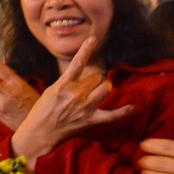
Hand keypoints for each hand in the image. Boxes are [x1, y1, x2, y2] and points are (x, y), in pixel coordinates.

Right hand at [8, 36, 132, 164]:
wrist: (40, 133)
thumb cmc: (42, 111)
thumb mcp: (51, 91)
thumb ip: (66, 83)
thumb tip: (80, 75)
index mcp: (63, 85)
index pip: (77, 63)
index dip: (86, 50)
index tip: (93, 39)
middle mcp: (76, 95)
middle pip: (96, 77)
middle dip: (95, 78)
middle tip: (90, 84)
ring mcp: (85, 108)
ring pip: (106, 89)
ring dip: (104, 87)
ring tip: (100, 90)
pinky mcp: (91, 120)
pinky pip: (112, 115)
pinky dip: (124, 112)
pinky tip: (133, 108)